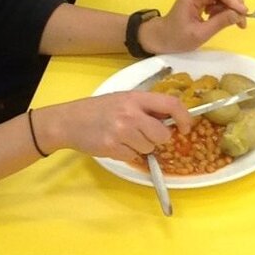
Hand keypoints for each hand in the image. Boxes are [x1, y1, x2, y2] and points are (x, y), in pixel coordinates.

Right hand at [39, 92, 192, 159]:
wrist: (69, 121)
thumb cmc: (99, 109)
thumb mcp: (124, 99)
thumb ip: (146, 107)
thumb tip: (172, 120)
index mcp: (136, 97)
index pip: (171, 104)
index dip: (184, 117)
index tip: (185, 128)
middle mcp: (131, 113)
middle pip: (163, 134)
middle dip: (158, 138)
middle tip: (144, 134)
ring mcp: (122, 131)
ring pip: (149, 148)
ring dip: (141, 147)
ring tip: (125, 137)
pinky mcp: (113, 147)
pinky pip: (134, 157)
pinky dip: (128, 154)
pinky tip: (116, 144)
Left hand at [140, 0, 247, 53]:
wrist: (162, 38)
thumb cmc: (177, 37)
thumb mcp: (200, 34)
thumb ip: (220, 22)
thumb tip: (239, 15)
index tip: (242, 13)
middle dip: (236, 2)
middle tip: (241, 21)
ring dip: (232, 6)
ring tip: (231, 22)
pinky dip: (227, 8)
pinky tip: (221, 19)